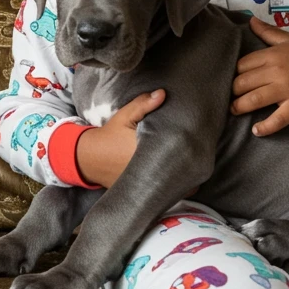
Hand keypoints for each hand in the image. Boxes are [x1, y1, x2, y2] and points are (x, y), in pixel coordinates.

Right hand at [75, 91, 201, 197]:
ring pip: (172, 188)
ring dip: (183, 180)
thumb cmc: (109, 135)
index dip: (187, 150)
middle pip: (176, 174)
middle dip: (189, 168)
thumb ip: (144, 104)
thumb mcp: (125, 116)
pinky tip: (179, 178)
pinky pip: (163, 195)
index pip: (172, 153)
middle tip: (199, 155)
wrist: (89, 158)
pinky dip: (172, 189)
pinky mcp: (140, 194)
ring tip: (192, 167)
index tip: (196, 143)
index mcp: (142, 151)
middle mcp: (143, 172)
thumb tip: (162, 93)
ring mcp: (142, 186)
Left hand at [231, 16, 288, 136]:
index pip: (242, 65)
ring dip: (239, 107)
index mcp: (272, 54)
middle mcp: (276, 71)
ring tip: (235, 110)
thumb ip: (267, 31)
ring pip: (254, 100)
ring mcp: (287, 89)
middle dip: (233, 91)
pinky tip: (256, 131)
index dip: (234, 73)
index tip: (233, 79)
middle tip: (231, 96)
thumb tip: (250, 20)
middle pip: (243, 83)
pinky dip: (265, 127)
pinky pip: (278, 119)